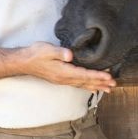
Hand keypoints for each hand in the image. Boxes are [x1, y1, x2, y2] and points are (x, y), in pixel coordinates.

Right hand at [0, 41, 116, 91]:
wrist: (23, 62)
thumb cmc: (35, 54)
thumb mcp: (47, 50)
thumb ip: (60, 52)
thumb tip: (70, 55)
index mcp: (63, 72)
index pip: (84, 75)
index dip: (97, 76)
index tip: (109, 77)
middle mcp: (64, 79)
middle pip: (86, 82)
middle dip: (101, 83)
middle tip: (114, 85)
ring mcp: (62, 80)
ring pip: (83, 85)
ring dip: (96, 86)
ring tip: (108, 89)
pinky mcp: (61, 79)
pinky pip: (77, 84)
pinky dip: (87, 86)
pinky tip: (92, 88)